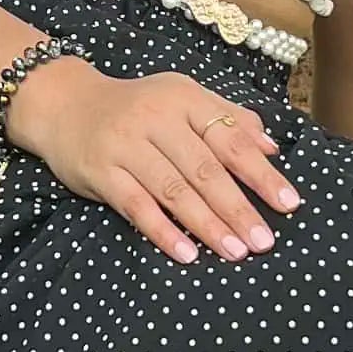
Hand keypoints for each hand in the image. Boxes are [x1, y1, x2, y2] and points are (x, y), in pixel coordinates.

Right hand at [4, 57, 302, 263]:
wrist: (64, 104)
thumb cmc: (135, 107)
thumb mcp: (181, 99)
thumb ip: (227, 119)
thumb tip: (271, 147)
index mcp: (184, 99)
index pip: (230, 139)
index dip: (261, 173)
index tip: (288, 203)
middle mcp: (156, 118)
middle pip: (205, 169)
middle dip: (238, 208)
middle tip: (264, 241)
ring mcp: (126, 145)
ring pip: (174, 190)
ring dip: (208, 224)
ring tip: (235, 252)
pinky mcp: (101, 171)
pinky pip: (136, 206)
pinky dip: (163, 231)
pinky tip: (187, 253)